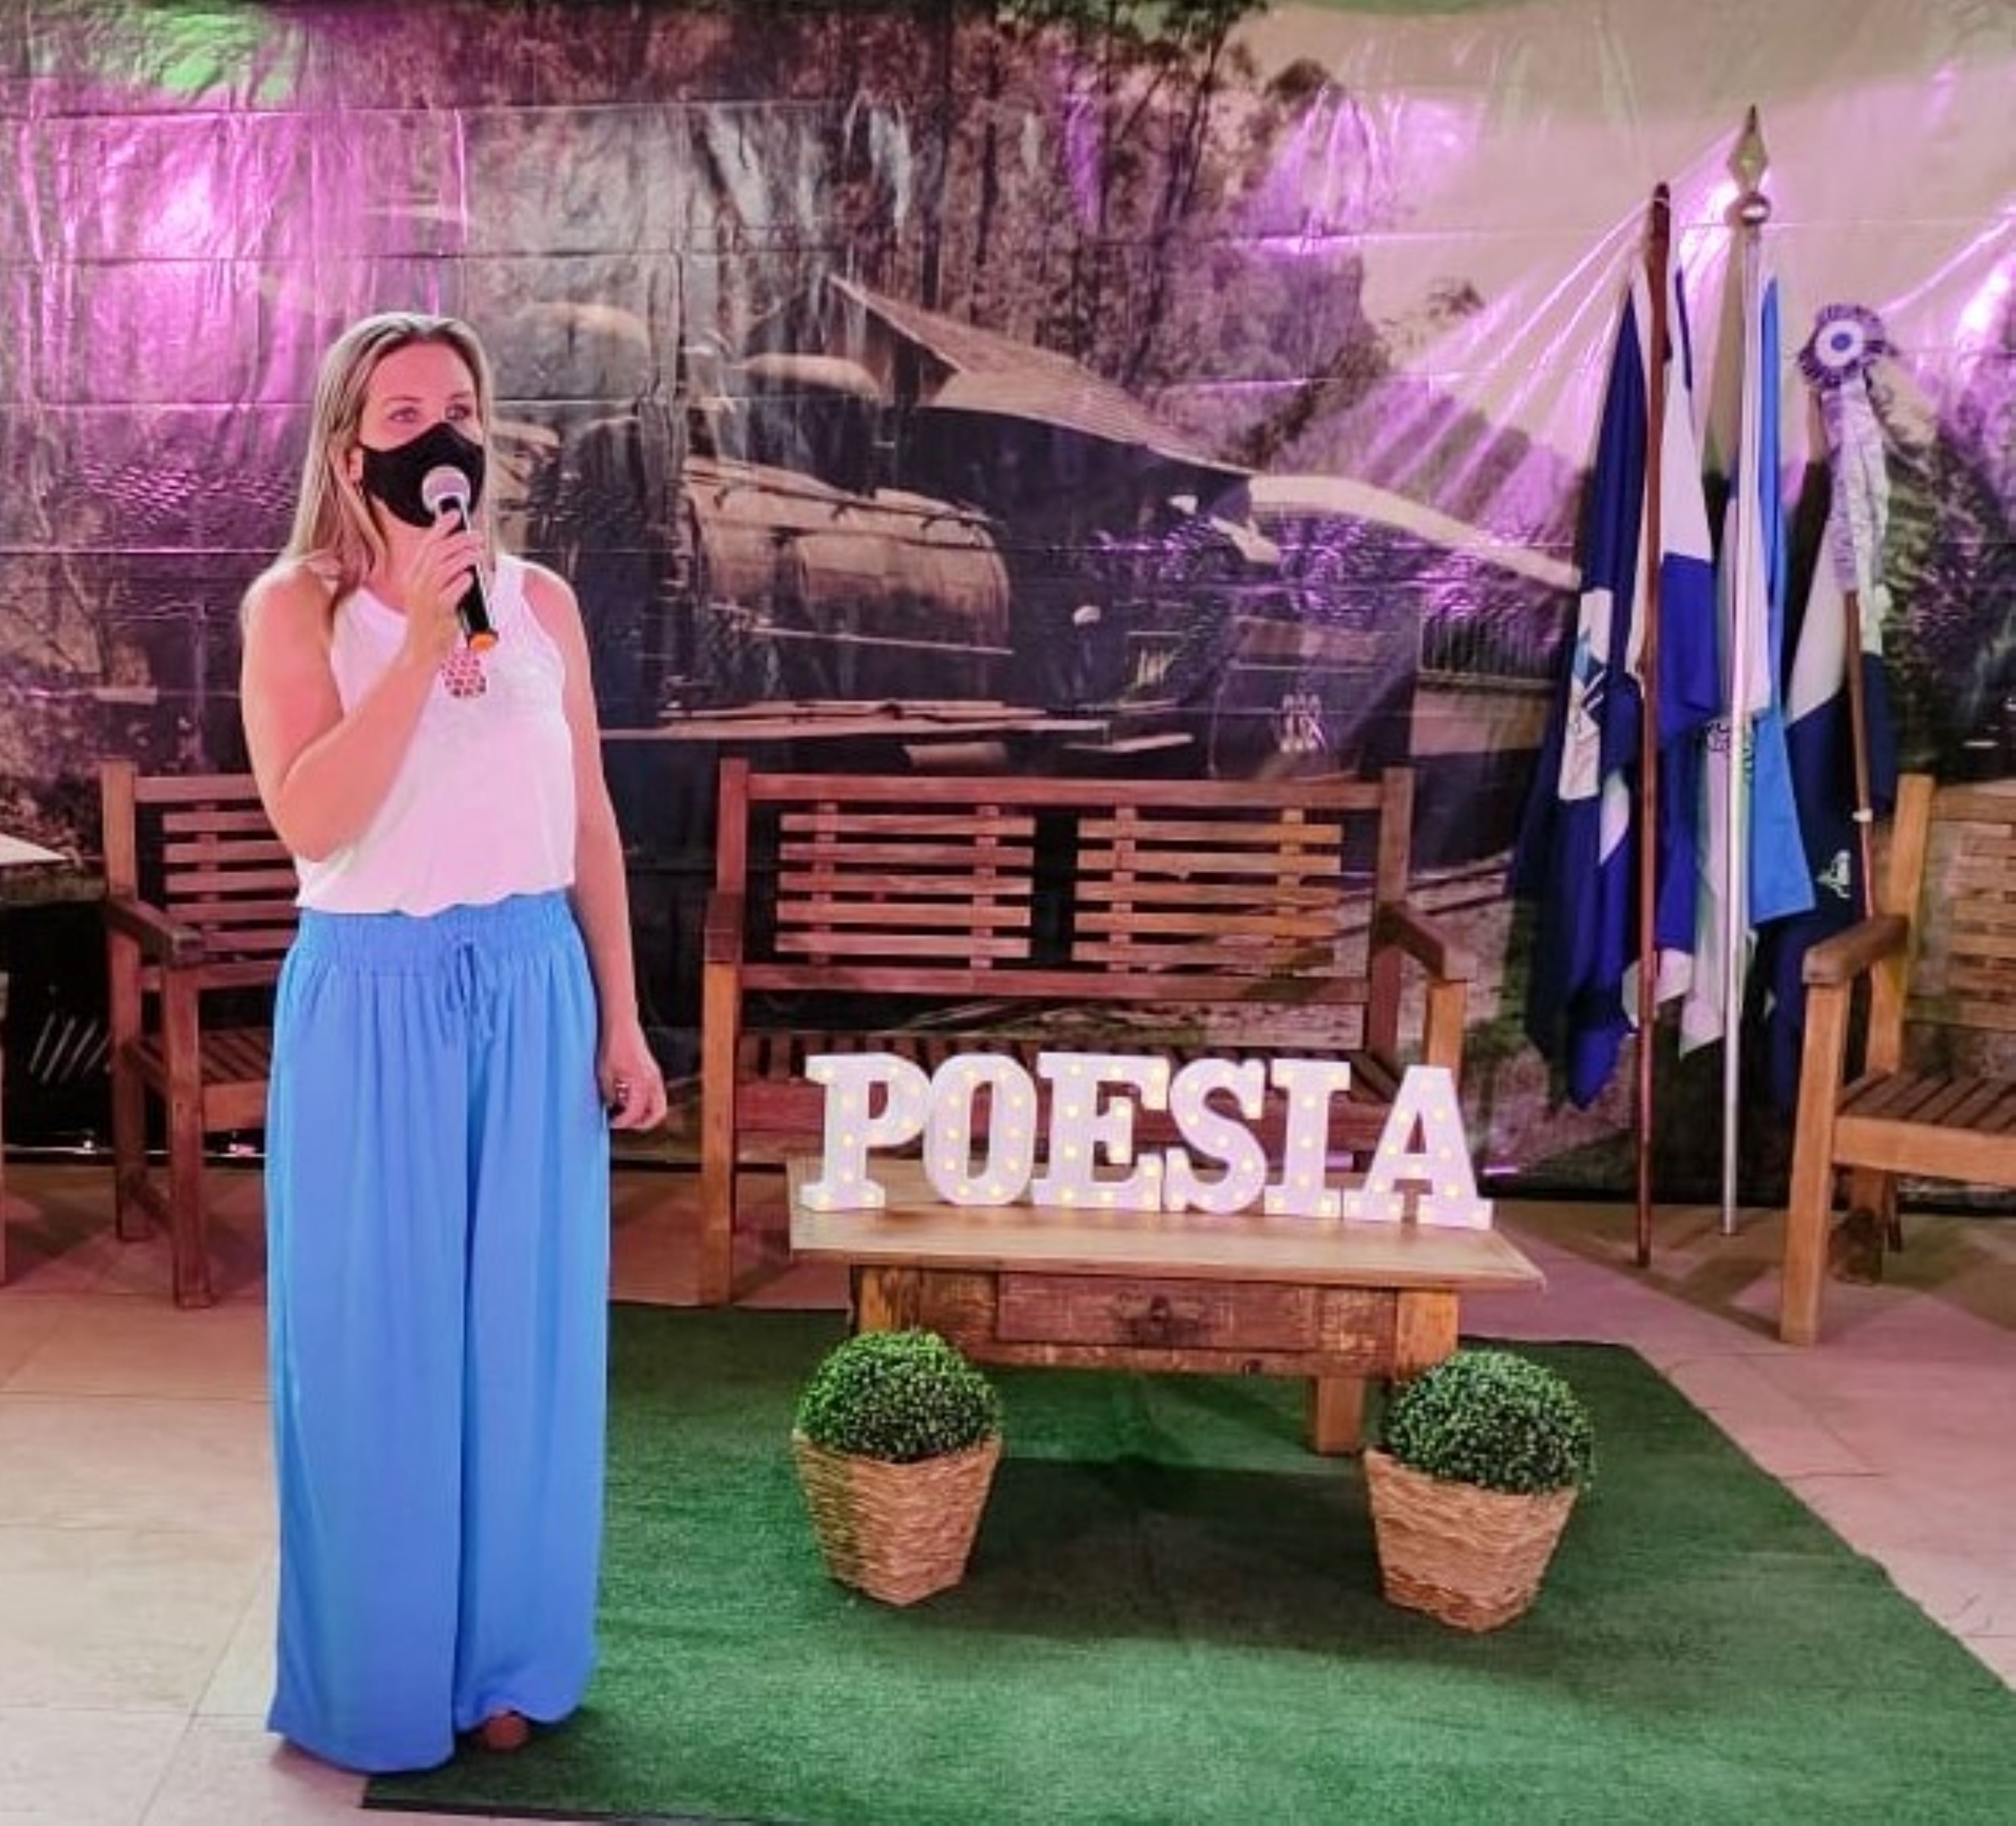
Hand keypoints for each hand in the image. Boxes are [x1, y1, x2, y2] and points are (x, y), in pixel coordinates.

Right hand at [396, 514, 484, 665]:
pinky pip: (453, 590)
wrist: (420, 651)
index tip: (455, 514)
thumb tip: (463, 555)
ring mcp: (426, 597)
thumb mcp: (429, 594)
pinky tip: (472, 577)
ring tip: (479, 553)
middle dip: (459, 539)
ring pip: (445, 566)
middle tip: (477, 537)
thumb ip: (441, 574)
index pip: (427, 544)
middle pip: (437, 551)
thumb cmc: (430, 623)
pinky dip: (464, 580)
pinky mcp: (438, 611)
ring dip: (465, 556)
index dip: (441, 526)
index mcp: (413, 576)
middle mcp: (416, 583)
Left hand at [599, 1026, 668, 1131]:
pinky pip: (655, 1093)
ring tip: (625, 1110)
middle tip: (624, 1122)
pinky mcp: (653, 1071)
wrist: (621, 1023)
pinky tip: (627, 1094)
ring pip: (658, 1104)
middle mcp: (653, 1079)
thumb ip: (610, 1093)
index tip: (611, 1123)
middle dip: (642, 1123)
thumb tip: (612, 1106)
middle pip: (657, 1113)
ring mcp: (655, 1075)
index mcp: (640, 1081)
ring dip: (644, 1112)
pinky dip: (645, 1100)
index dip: (623, 1121)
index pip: (636, 1111)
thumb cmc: (612, 1044)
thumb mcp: (604, 1072)